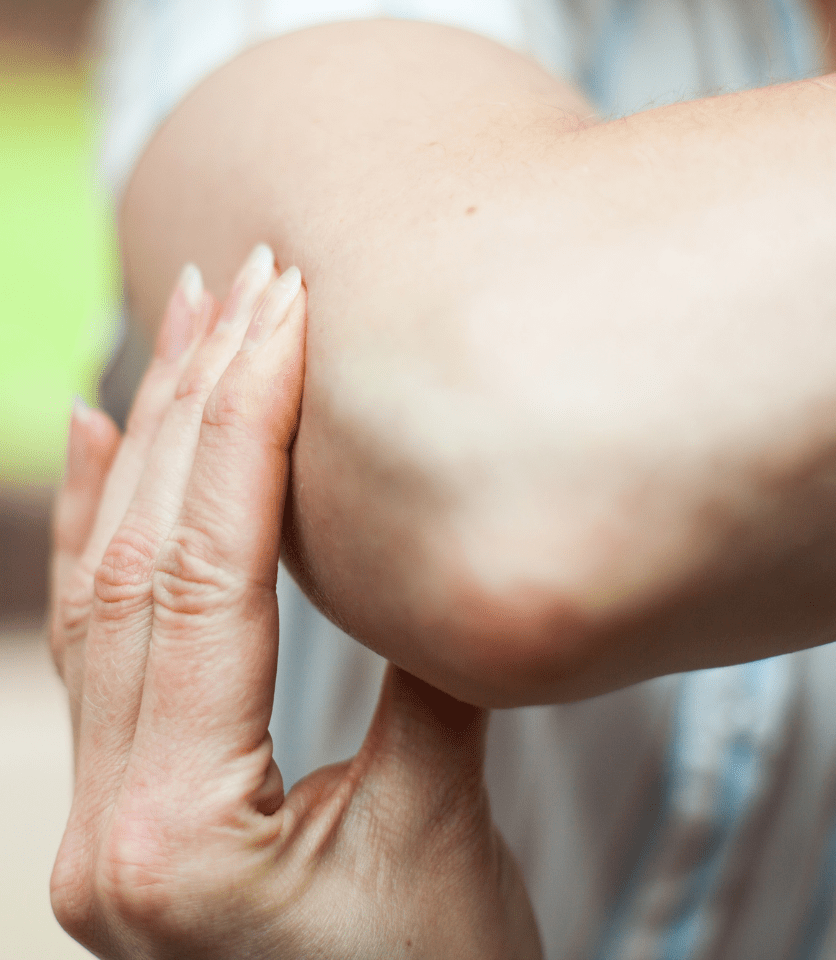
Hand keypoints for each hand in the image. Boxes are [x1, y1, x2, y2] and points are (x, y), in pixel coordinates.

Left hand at [48, 248, 540, 958]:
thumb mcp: (447, 831)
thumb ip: (425, 679)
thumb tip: (423, 538)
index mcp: (184, 839)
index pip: (206, 582)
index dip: (247, 430)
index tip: (286, 314)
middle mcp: (111, 826)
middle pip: (140, 566)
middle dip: (194, 406)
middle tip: (240, 285)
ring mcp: (104, 814)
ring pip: (110, 590)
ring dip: (152, 443)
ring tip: (184, 324)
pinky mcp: (130, 799)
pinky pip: (98, 638)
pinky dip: (102, 522)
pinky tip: (100, 435)